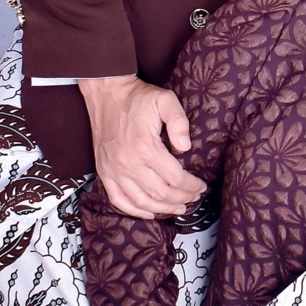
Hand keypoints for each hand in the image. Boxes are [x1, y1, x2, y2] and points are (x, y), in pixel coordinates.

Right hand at [79, 74, 203, 217]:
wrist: (107, 93)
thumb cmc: (138, 98)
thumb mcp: (165, 100)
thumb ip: (179, 122)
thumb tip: (186, 147)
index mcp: (145, 147)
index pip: (175, 177)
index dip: (191, 186)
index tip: (201, 186)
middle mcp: (128, 163)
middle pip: (160, 193)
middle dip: (182, 198)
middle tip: (194, 198)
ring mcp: (113, 170)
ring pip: (141, 201)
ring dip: (162, 209)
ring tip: (178, 208)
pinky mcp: (104, 172)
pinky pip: (118, 200)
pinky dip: (134, 211)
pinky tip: (149, 212)